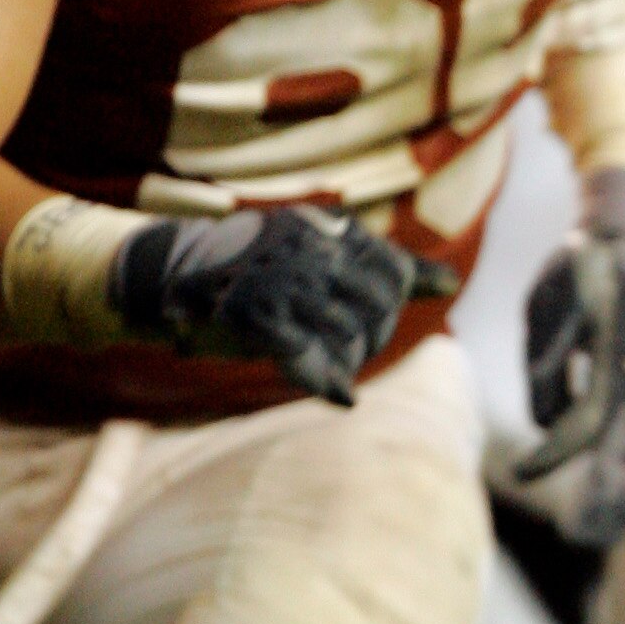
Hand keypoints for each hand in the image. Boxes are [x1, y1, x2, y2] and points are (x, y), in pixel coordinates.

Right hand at [109, 207, 453, 404]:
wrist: (174, 274)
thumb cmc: (259, 268)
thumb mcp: (319, 251)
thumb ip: (385, 265)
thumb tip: (450, 282)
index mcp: (326, 230)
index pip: (393, 268)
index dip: (398, 296)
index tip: (390, 307)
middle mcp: (307, 251)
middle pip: (379, 303)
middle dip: (376, 333)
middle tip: (358, 345)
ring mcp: (281, 284)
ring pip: (348, 333)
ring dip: (350, 359)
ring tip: (339, 364)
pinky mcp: (255, 319)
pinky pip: (307, 359)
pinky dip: (329, 383)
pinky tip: (340, 394)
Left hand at [513, 166, 624, 550]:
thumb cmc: (587, 264)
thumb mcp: (548, 305)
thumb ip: (543, 369)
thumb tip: (547, 422)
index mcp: (616, 358)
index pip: (585, 429)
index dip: (552, 457)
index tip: (521, 473)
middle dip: (601, 503)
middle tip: (576, 535)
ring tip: (611, 529)